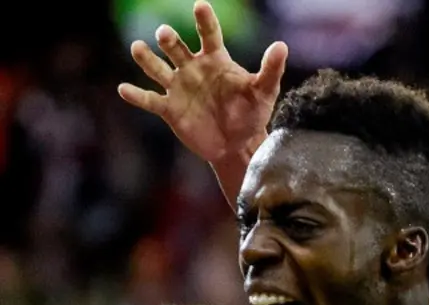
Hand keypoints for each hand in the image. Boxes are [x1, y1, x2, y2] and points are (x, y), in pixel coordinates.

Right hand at [118, 0, 284, 164]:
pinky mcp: (169, 108)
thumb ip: (271, 69)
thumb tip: (282, 45)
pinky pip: (150, 100)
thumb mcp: (264, 92)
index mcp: (215, 59)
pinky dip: (136, 95)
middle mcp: (192, 68)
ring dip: (146, 58)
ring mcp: (178, 87)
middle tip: (165, 34)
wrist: (237, 144)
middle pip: (176, 48)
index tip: (200, 5)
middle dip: (169, 40)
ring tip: (138, 48)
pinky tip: (124, 89)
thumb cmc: (251, 113)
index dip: (204, 20)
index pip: (209, 34)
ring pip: (157, 68)